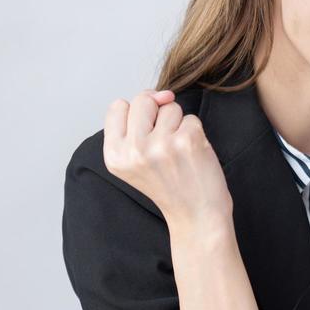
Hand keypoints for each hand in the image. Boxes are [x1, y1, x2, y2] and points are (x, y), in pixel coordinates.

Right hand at [102, 89, 233, 229]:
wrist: (195, 215)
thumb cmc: (168, 185)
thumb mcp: (135, 160)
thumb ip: (137, 122)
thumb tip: (163, 93)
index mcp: (114, 155)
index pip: (117, 106)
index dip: (135, 116)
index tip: (146, 136)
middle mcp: (133, 151)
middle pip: (142, 100)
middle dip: (157, 115)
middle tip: (164, 146)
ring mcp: (160, 145)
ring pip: (169, 107)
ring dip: (178, 125)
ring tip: (178, 154)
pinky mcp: (186, 141)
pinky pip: (191, 118)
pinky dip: (195, 134)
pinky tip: (192, 156)